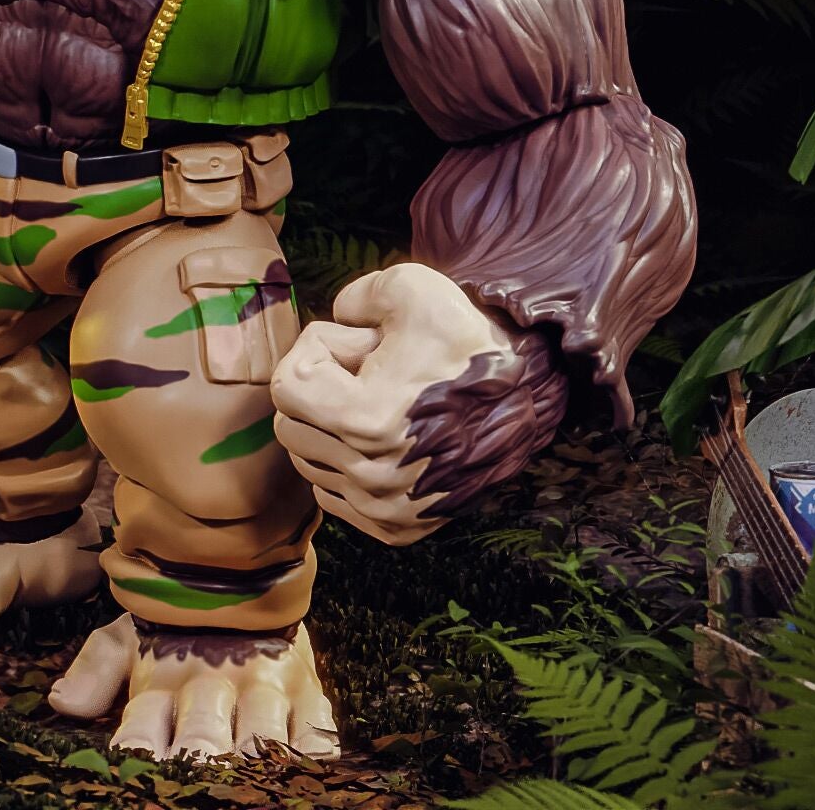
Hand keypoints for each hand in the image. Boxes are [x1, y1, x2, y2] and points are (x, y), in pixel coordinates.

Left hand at [48, 614, 339, 761]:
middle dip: (197, 760)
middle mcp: (215, 685)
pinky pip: (316, 728)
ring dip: (252, 759)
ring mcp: (265, 688)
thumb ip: (97, 668)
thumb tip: (61, 702)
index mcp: (165, 678)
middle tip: (191, 774)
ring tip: (247, 781)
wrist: (246, 565)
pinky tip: (307, 771)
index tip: (133, 771)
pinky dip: (312, 753)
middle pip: (204, 738)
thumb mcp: (130, 635)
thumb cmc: (179, 621)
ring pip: (260, 736)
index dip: (138, 753)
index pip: (143, 731)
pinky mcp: (308, 690)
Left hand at [271, 263, 524, 544]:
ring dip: (333, 427)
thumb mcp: (410, 286)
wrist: (529, 395)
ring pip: (308, 462)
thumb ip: (351, 296)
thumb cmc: (467, 339)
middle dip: (321, 390)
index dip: (317, 351)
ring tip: (383, 401)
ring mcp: (386, 509)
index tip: (359, 343)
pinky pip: (332, 495)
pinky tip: (386, 436)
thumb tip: (331, 323)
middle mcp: (373, 478)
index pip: (286, 388)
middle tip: (369, 371)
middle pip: (290, 427)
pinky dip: (347, 464)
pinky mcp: (398, 528)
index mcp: (367, 422)